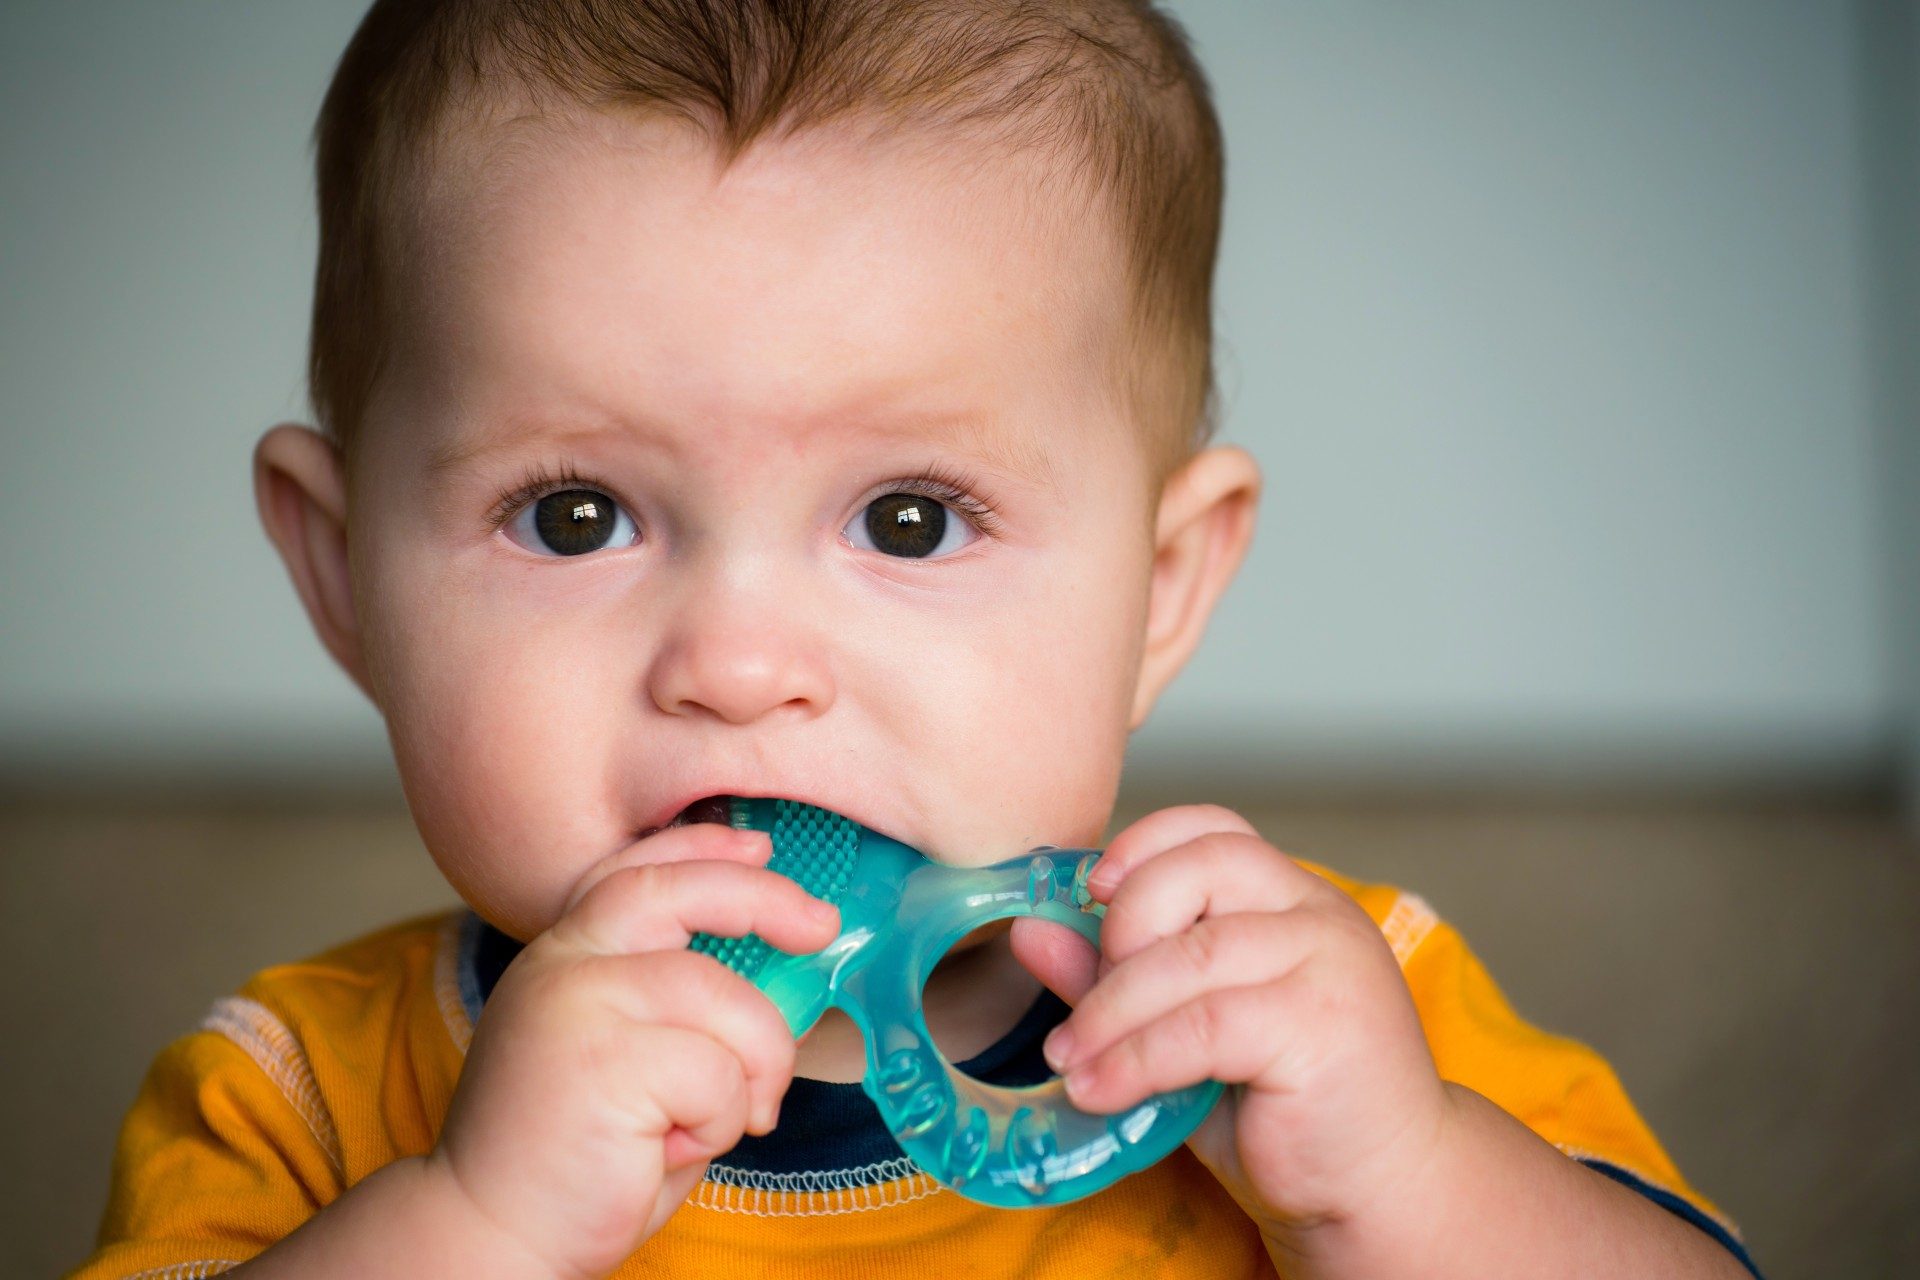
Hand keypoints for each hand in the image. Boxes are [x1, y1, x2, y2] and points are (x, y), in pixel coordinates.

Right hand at [423, 824, 840, 1279]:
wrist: (491, 1236)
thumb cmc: (576, 1159)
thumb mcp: (626, 1056)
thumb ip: (677, 1008)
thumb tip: (778, 970)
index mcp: (565, 957)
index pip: (636, 871)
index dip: (701, 848)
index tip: (758, 847)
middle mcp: (564, 965)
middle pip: (682, 893)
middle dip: (765, 900)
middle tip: (820, 927)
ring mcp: (579, 1005)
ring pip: (727, 1001)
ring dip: (750, 1070)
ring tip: (708, 1124)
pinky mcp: (605, 1061)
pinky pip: (720, 1074)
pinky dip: (719, 1120)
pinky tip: (667, 1151)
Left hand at [1010, 805, 1451, 1247]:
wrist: (1381, 1190)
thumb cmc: (1283, 1108)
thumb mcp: (1185, 1032)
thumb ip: (1117, 976)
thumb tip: (1029, 929)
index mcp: (1293, 899)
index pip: (1215, 828)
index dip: (1143, 845)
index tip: (1086, 892)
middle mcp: (1319, 914)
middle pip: (1198, 868)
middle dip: (1120, 928)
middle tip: (1085, 1004)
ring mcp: (1329, 964)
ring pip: (1189, 955)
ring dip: (1109, 1011)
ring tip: (1071, 1060)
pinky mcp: (1322, 1026)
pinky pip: (1202, 1025)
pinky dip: (1135, 1058)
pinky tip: (1101, 1090)